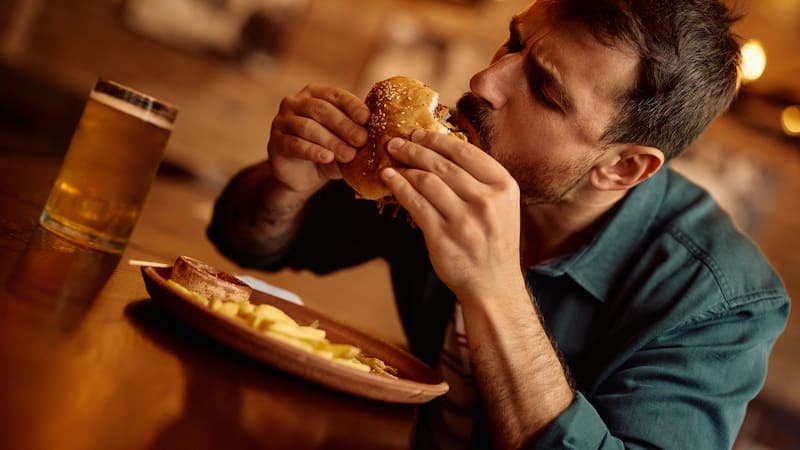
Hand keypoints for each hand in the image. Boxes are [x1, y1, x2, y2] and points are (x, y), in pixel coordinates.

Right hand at [267, 84, 368, 195]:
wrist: (302, 175)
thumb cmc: (327, 150)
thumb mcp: (344, 140)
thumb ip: (356, 134)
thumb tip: (379, 134)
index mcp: (315, 94)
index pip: (335, 94)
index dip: (352, 105)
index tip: (367, 118)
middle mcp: (295, 102)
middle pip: (321, 109)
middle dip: (344, 125)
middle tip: (361, 140)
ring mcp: (282, 121)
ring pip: (308, 127)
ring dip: (331, 140)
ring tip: (348, 155)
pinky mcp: (275, 142)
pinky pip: (295, 144)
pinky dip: (313, 150)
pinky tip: (327, 157)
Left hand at [381, 130, 523, 301]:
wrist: (493, 285)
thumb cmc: (492, 241)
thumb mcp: (500, 205)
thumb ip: (479, 179)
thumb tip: (440, 149)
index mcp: (503, 186)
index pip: (466, 152)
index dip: (437, 139)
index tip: (418, 134)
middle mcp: (487, 200)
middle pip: (442, 164)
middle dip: (414, 149)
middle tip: (395, 143)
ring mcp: (465, 220)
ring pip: (426, 181)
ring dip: (404, 167)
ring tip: (391, 162)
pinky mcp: (443, 237)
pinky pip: (415, 203)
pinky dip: (399, 188)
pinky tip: (390, 180)